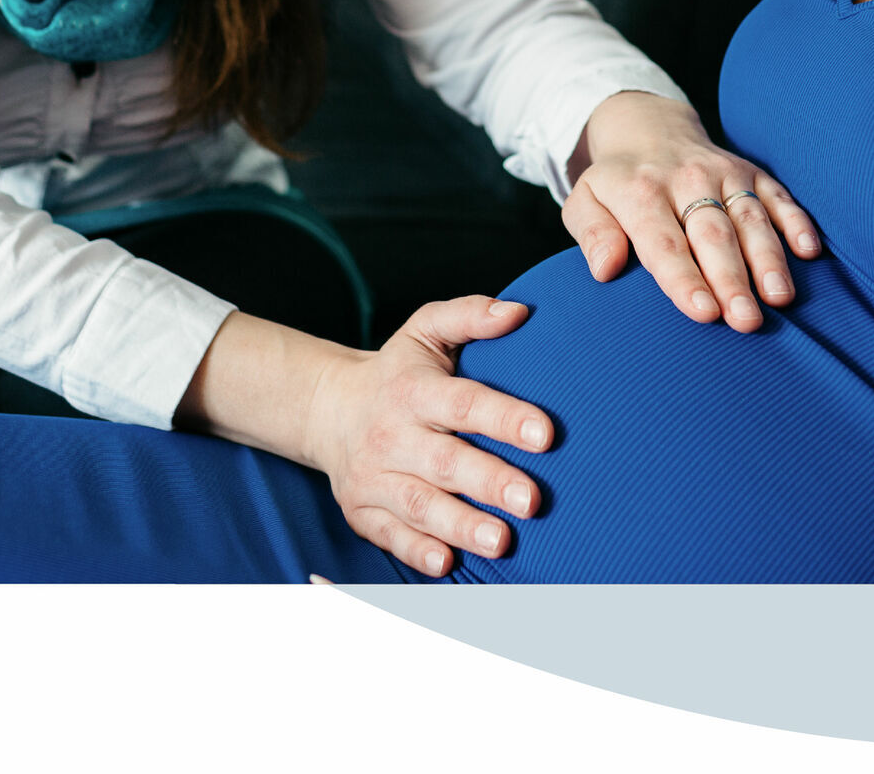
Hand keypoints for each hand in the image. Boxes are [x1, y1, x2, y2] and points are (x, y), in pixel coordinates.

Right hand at [301, 295, 553, 576]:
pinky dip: (416, 551)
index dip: (504, 418)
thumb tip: (519, 311)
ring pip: (419, 505)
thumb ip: (470, 315)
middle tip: (532, 501)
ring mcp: (373, 477)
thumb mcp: (425, 330)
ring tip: (501, 541)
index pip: (463, 404)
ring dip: (461, 526)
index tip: (546, 434)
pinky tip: (446, 563)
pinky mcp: (362, 511)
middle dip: (488, 482)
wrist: (328, 409)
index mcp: (413, 390)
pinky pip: (389, 535)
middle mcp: (391, 435)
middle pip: (444, 462)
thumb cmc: (398, 372)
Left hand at [562, 90, 821, 332]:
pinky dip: (796, 221)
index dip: (684, 278)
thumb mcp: (585, 201)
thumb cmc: (617, 183)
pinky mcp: (752, 171)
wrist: (649, 127)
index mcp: (641, 192)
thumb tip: (605, 268)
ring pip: (749, 218)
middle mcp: (686, 180)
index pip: (664, 242)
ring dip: (768, 258)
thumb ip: (592, 233)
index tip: (703, 313)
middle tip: (747, 321)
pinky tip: (809, 251)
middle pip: (713, 235)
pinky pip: (778, 195)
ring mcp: (724, 173)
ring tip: (780, 297)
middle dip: (732, 279)